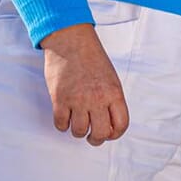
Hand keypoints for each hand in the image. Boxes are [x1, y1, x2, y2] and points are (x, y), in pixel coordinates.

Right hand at [40, 23, 129, 145]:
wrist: (71, 41)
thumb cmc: (92, 58)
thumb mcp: (111, 78)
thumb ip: (111, 99)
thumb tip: (109, 122)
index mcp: (114, 93)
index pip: (121, 125)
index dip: (115, 134)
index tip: (109, 133)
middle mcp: (97, 99)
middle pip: (100, 134)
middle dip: (96, 139)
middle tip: (91, 135)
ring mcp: (77, 100)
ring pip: (79, 132)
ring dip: (78, 131)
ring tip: (77, 122)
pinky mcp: (59, 99)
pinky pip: (61, 124)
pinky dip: (62, 125)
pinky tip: (65, 117)